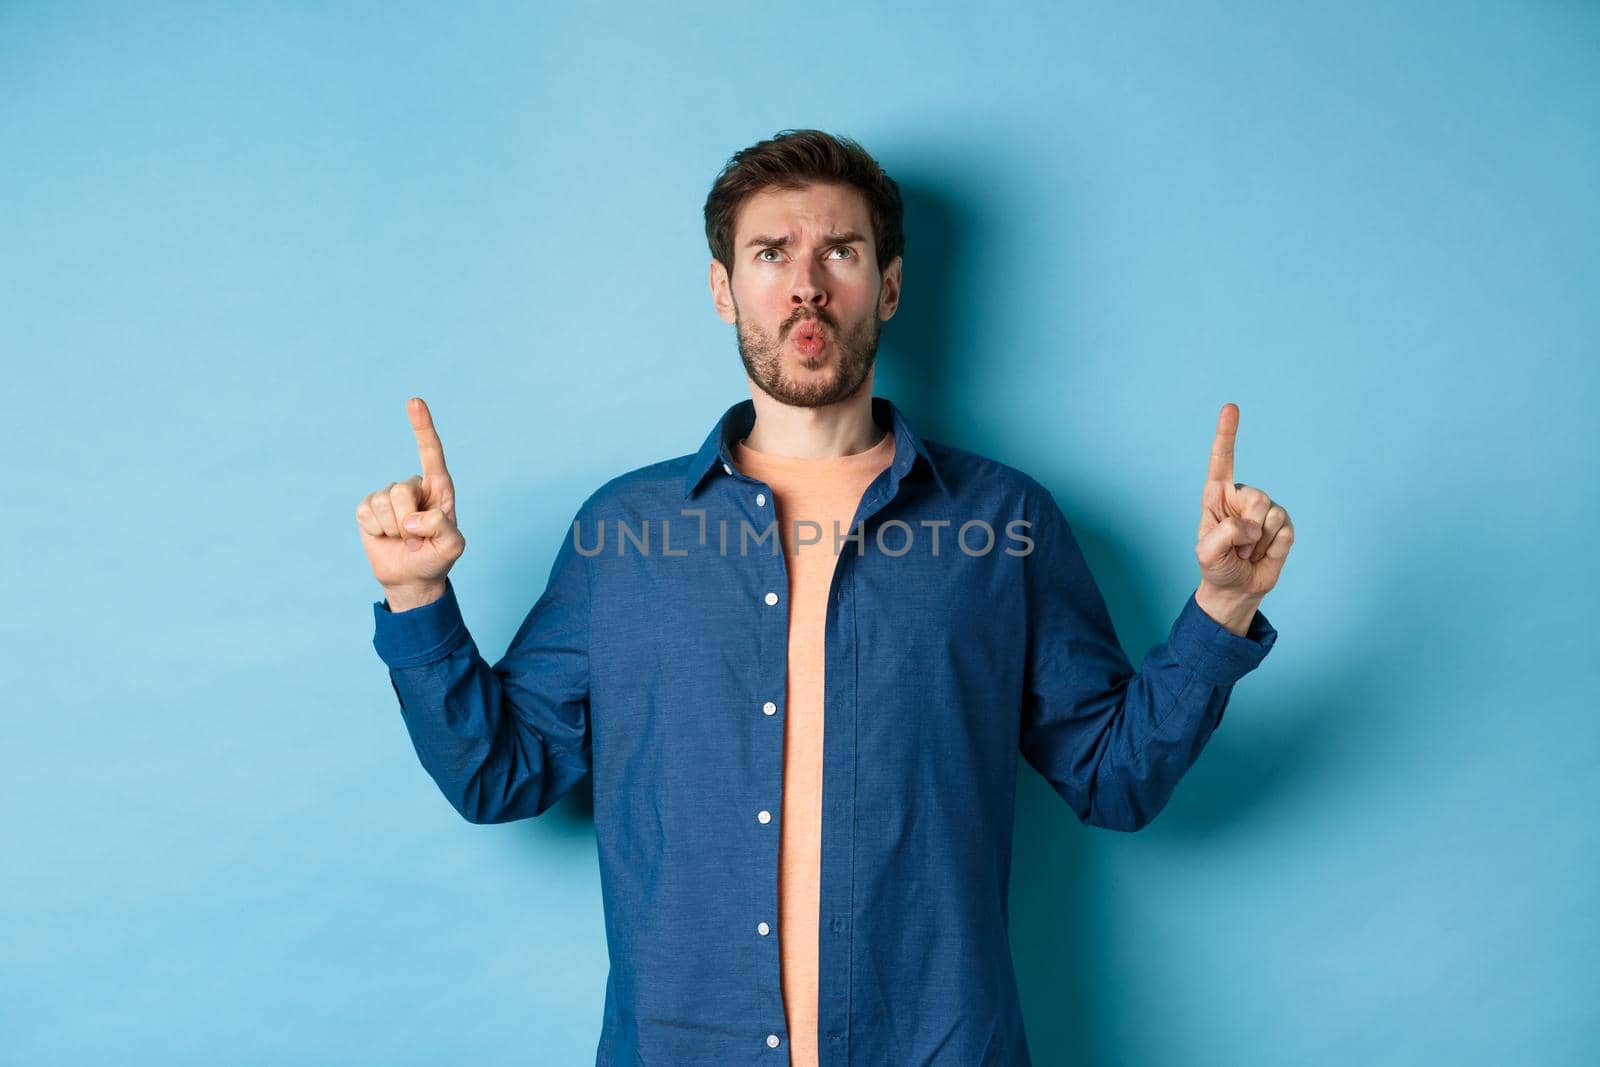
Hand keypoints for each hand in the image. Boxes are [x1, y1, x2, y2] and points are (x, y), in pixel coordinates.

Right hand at [355, 397, 465, 597]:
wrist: (411, 578)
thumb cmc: (436, 558)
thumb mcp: (453, 547)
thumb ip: (443, 529)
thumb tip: (412, 518)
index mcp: (439, 488)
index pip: (431, 453)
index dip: (422, 427)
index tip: (414, 401)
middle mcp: (414, 487)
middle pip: (401, 490)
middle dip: (407, 522)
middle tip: (417, 539)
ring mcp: (389, 496)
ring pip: (383, 502)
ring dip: (393, 529)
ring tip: (403, 539)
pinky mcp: (369, 508)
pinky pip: (366, 512)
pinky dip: (376, 530)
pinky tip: (385, 537)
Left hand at [1196, 403, 1293, 602]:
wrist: (1236, 588)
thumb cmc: (1216, 566)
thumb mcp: (1207, 553)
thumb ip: (1224, 534)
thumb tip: (1252, 525)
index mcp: (1216, 495)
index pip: (1222, 460)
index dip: (1227, 434)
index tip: (1231, 407)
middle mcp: (1242, 496)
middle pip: (1255, 497)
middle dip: (1246, 529)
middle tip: (1237, 548)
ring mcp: (1265, 509)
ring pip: (1271, 514)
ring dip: (1257, 542)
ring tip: (1248, 551)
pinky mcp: (1284, 525)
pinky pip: (1285, 531)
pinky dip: (1273, 548)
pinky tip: (1263, 553)